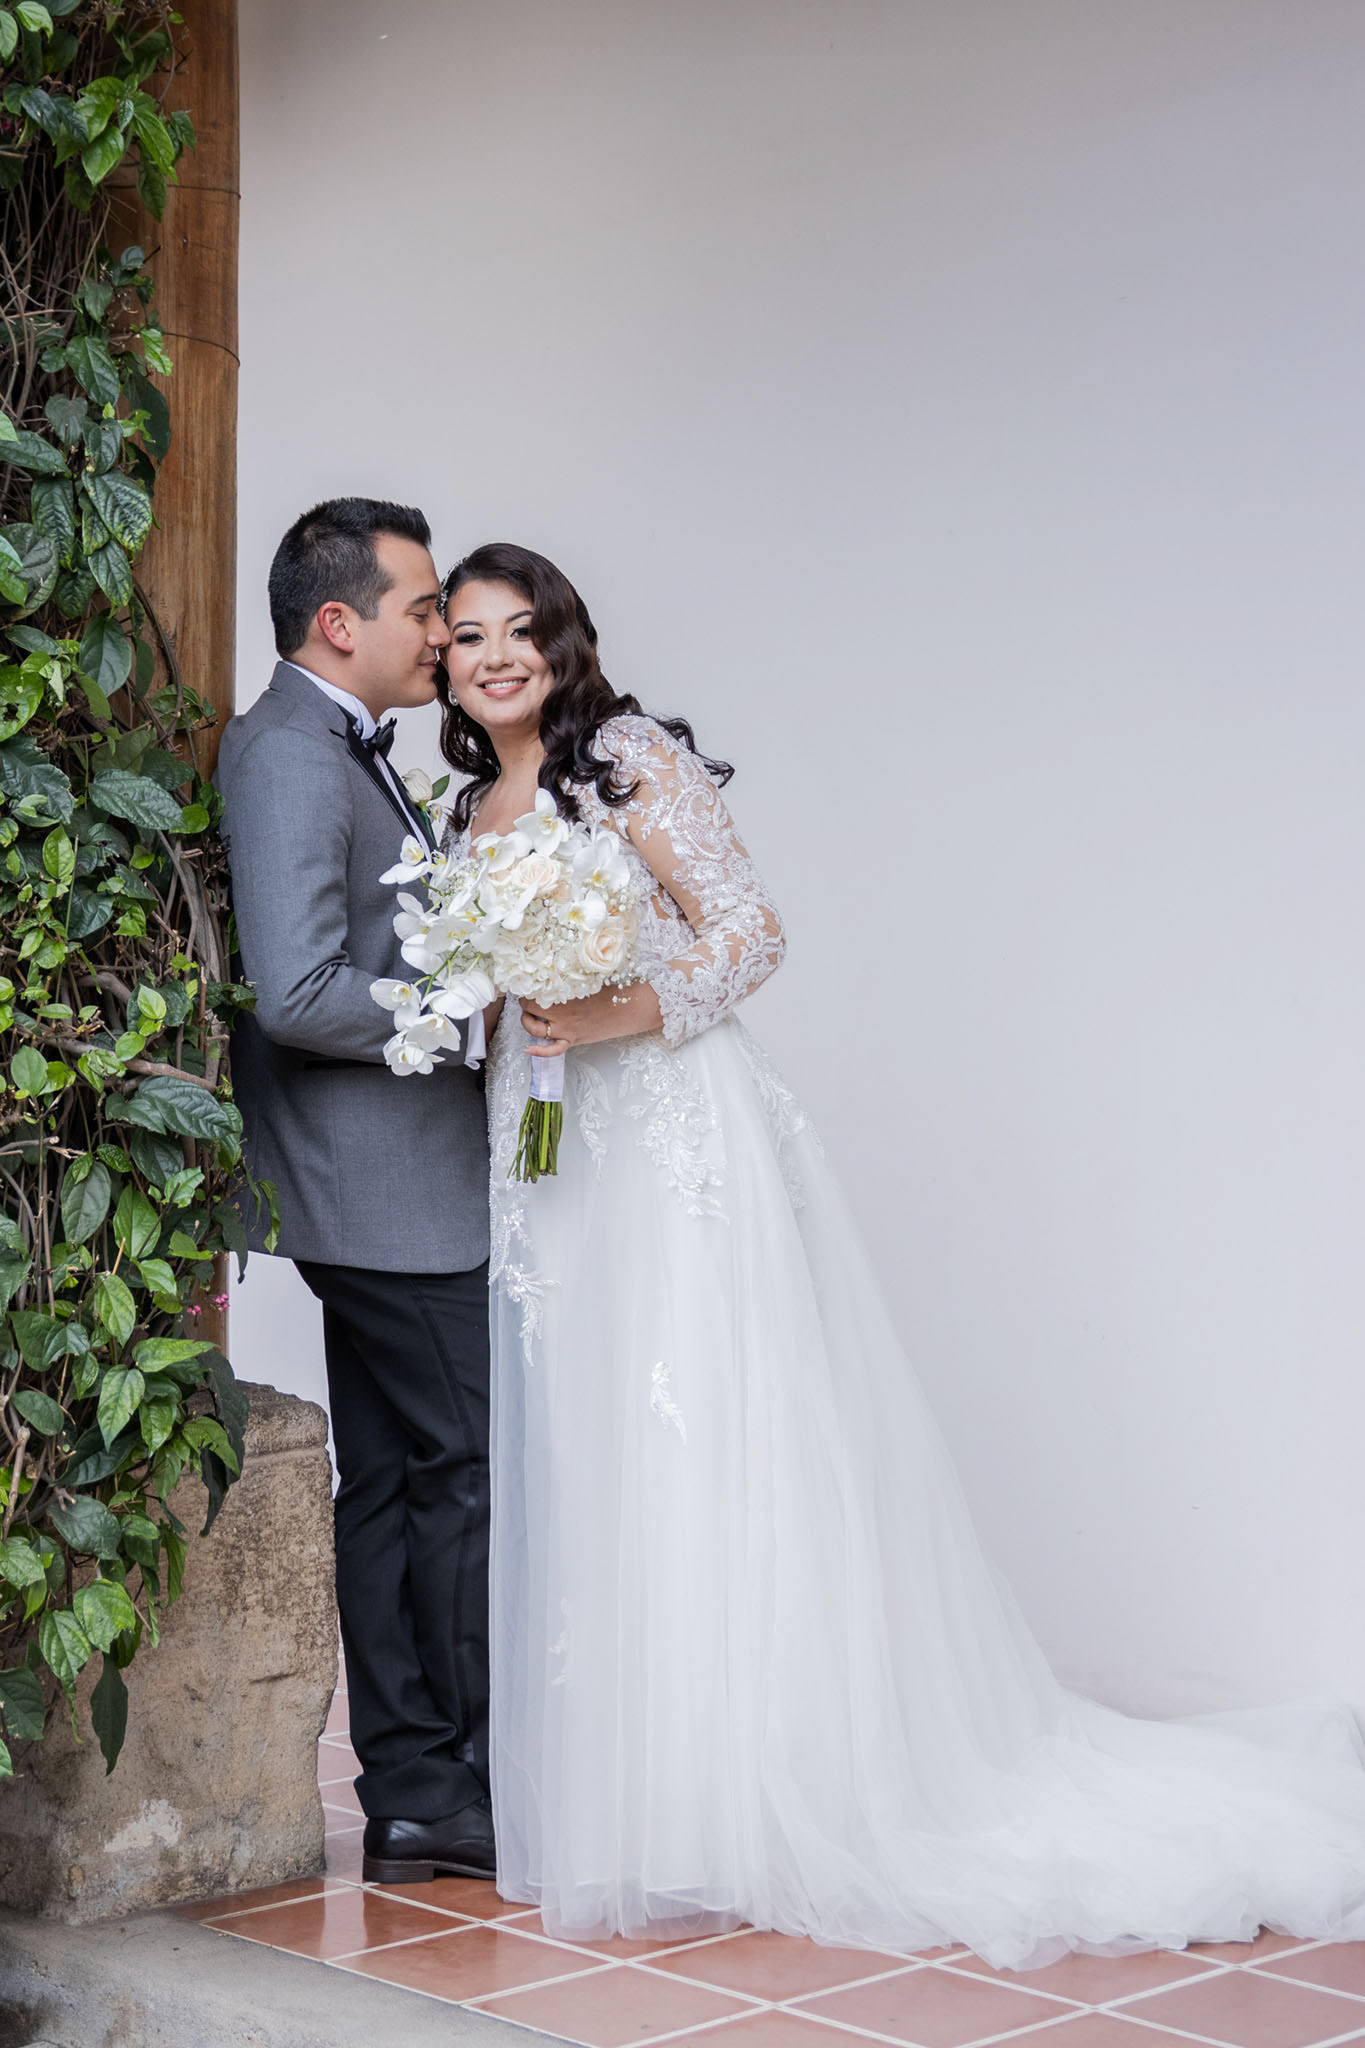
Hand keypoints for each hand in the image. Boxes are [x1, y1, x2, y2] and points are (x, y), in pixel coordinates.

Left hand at [520, 982, 661, 1057]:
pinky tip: (528, 1050)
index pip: (534, 990)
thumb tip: (561, 964)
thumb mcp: (590, 977)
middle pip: (530, 1008)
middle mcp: (562, 1012)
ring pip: (534, 1029)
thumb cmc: (616, 989)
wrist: (632, 1008)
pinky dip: (538, 1052)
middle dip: (525, 1002)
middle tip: (527, 997)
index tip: (527, 983)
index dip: (527, 987)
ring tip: (529, 1015)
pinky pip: (552, 1050)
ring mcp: (567, 1029)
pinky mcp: (574, 1040)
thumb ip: (573, 975)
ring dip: (527, 1022)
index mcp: (565, 993)